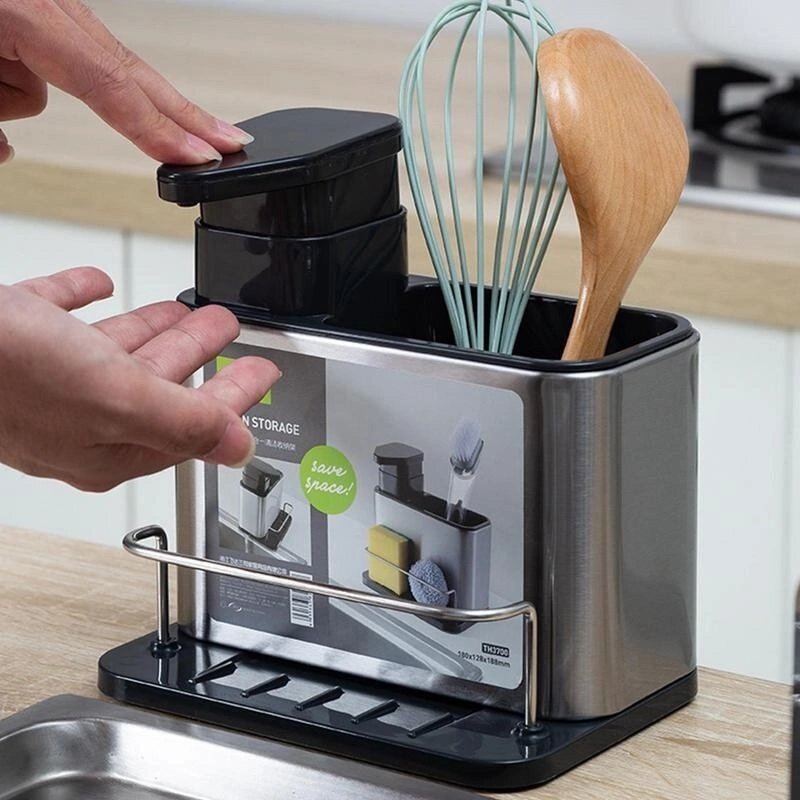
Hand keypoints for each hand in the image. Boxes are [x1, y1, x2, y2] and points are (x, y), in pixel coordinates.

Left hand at [0, 0, 252, 164]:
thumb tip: (4, 151)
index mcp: (24, 7)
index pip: (110, 82)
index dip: (160, 128)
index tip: (203, 157)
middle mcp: (42, 3)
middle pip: (127, 71)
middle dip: (177, 113)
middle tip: (231, 142)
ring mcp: (36, 6)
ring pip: (54, 81)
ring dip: (7, 95)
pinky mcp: (24, 12)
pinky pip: (32, 65)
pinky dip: (3, 83)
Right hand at [0, 268, 279, 490]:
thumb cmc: (3, 374)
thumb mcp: (116, 399)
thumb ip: (184, 422)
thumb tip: (238, 447)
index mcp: (110, 443)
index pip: (193, 425)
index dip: (235, 397)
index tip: (265, 372)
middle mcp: (78, 419)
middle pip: (159, 387)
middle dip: (200, 358)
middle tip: (230, 331)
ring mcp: (42, 382)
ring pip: (116, 354)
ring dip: (156, 331)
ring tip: (188, 310)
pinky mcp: (10, 342)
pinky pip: (59, 317)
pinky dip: (85, 302)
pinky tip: (97, 286)